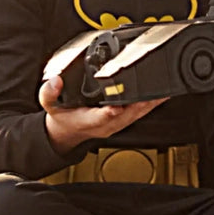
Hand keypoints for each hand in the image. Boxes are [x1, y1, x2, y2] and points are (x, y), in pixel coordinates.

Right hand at [39, 74, 167, 153]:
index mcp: (88, 121)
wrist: (66, 133)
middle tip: (154, 92)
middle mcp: (106, 125)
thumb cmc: (62, 118)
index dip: (110, 112)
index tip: (117, 106)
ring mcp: (116, 125)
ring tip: (164, 91)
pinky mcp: (122, 121)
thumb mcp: (49, 105)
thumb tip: (56, 81)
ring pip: (137, 115)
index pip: (101, 117)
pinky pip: (140, 114)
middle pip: (127, 116)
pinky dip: (151, 104)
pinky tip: (161, 95)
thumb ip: (49, 93)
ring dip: (151, 104)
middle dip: (141, 105)